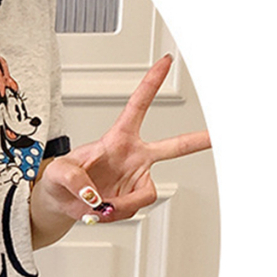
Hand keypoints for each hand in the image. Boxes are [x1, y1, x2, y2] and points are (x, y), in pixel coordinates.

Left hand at [32, 54, 210, 239]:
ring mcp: (135, 177)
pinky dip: (118, 212)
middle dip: (199, 140)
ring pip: (147, 193)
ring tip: (101, 205)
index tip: (165, 63)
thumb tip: (93, 194)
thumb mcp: (57, 171)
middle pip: (173, 146)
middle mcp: (132, 156)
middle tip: (219, 134)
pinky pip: (135, 208)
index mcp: (117, 138)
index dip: (151, 84)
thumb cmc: (59, 179)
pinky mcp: (133, 197)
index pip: (137, 106)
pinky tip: (104, 209)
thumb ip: (74, 178)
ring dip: (123, 204)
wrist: (60, 202)